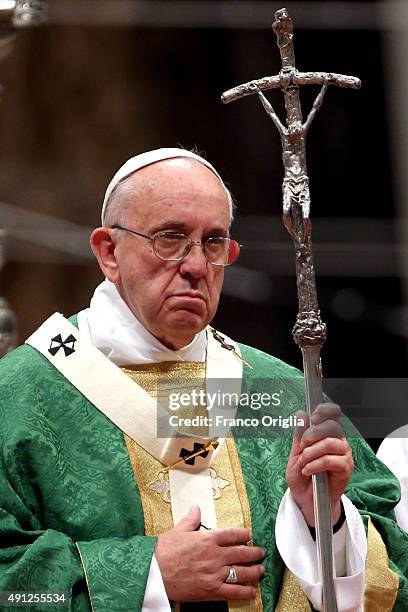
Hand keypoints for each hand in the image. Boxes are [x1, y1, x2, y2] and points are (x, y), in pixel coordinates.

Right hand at [155, 504, 264, 601]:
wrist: (154, 572)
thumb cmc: (164, 551)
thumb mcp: (178, 530)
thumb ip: (191, 520)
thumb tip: (196, 508)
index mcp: (208, 538)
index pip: (233, 534)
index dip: (244, 535)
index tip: (249, 535)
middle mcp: (215, 555)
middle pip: (242, 553)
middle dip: (254, 553)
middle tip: (261, 552)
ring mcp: (215, 573)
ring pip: (242, 572)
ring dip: (254, 571)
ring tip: (260, 569)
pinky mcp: (211, 590)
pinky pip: (233, 591)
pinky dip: (244, 591)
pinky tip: (251, 590)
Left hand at [286, 403, 353, 525]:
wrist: (305, 499)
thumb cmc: (301, 476)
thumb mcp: (295, 453)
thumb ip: (299, 435)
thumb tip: (301, 413)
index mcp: (326, 433)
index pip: (332, 414)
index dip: (325, 411)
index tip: (314, 417)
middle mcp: (338, 440)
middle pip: (331, 426)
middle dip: (312, 434)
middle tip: (302, 446)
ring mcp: (344, 454)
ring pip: (330, 443)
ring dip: (312, 452)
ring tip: (304, 462)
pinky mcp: (346, 468)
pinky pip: (331, 460)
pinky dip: (316, 464)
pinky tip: (309, 471)